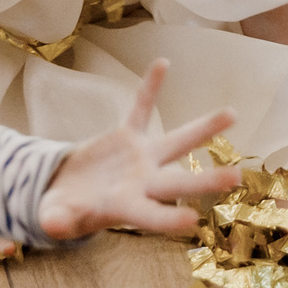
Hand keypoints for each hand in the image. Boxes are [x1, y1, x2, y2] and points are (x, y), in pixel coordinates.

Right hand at [38, 61, 242, 240]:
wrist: (65, 193)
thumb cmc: (63, 212)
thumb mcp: (56, 218)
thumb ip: (58, 221)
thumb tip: (51, 225)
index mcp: (125, 208)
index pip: (150, 216)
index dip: (167, 218)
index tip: (192, 219)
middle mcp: (143, 182)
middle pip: (177, 181)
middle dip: (205, 181)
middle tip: (236, 177)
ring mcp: (140, 158)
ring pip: (177, 142)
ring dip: (204, 129)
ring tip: (233, 114)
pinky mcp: (128, 137)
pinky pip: (140, 108)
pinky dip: (149, 87)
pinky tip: (162, 63)